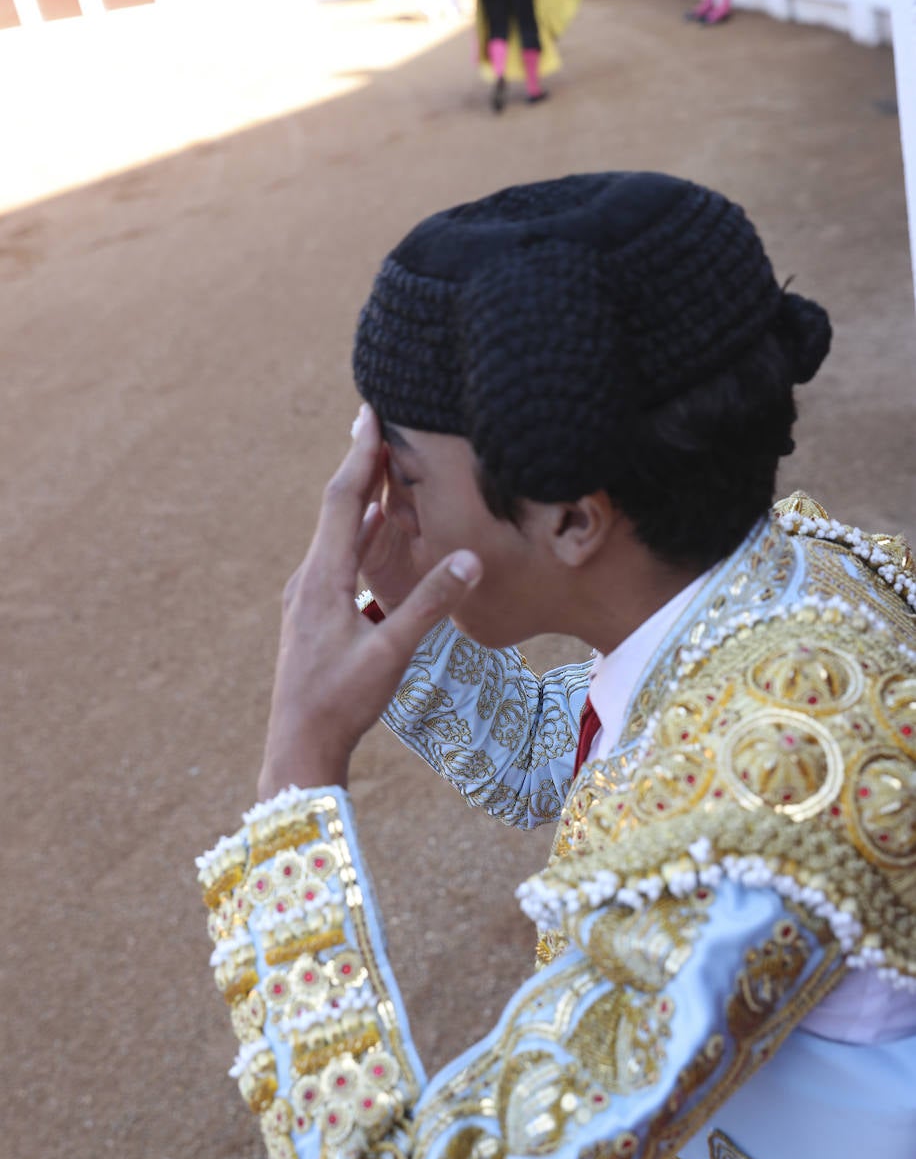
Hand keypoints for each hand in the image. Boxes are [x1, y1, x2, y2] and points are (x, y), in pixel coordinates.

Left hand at [258, 405, 481, 797]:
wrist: (297, 745)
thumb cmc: (341, 702)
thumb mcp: (391, 654)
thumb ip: (429, 605)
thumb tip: (470, 559)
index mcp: (322, 578)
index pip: (342, 500)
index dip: (360, 456)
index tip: (371, 413)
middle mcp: (308, 578)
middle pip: (335, 507)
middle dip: (359, 464)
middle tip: (377, 422)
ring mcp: (306, 596)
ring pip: (334, 532)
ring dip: (358, 497)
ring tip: (380, 466)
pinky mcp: (311, 613)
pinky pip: (335, 556)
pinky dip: (356, 531)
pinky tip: (371, 531)